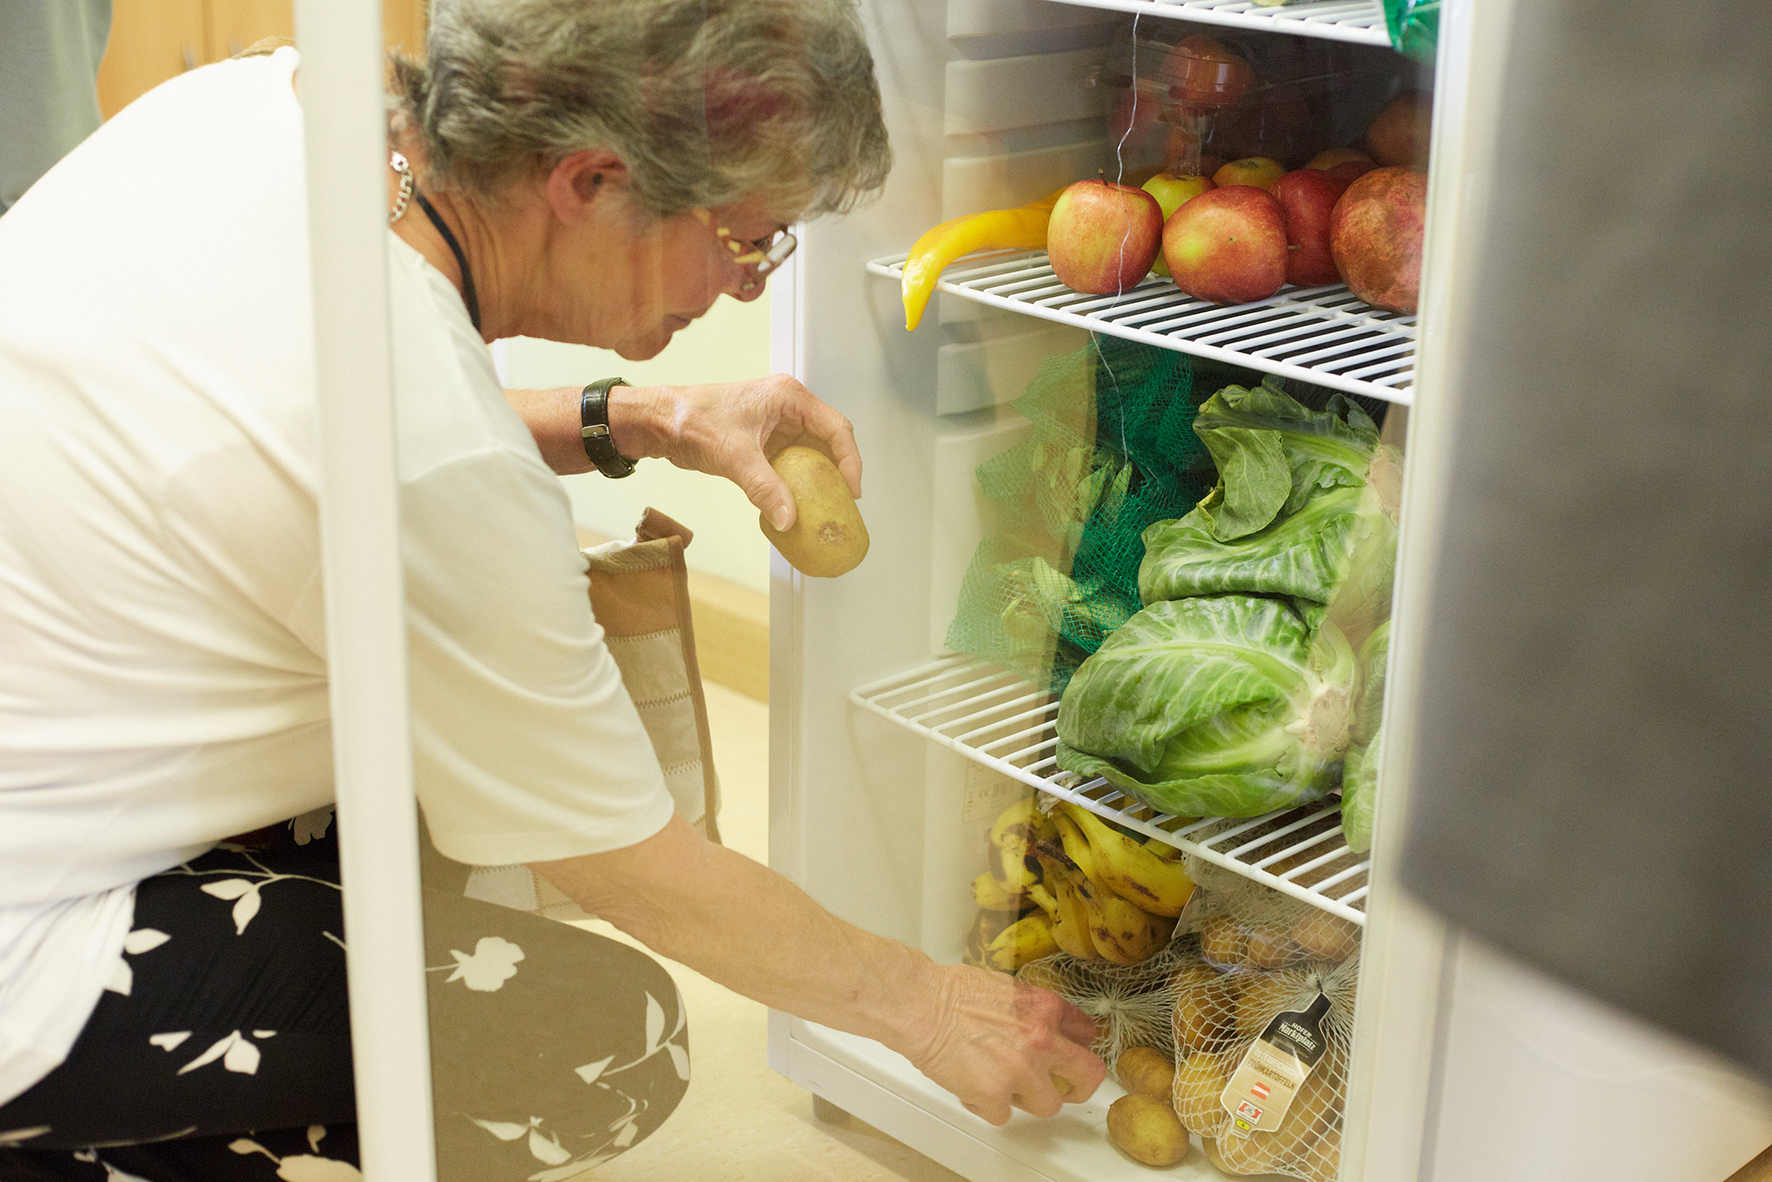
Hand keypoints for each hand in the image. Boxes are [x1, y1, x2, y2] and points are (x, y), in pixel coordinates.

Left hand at [609, 376, 861, 530]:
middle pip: (829, 440)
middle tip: (842, 502)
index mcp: (788, 397)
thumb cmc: (691, 420)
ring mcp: (777, 424)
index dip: (850, 460)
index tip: (851, 490)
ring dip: (819, 479)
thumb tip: (789, 518)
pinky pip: (793, 463)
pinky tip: (798, 503)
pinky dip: (798, 483)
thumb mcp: (734, 456)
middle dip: (838, 471)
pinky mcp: (765, 441)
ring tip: (825, 507)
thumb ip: (765, 488)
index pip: (836, 428)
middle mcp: (788, 407)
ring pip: (812, 453)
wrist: (660, 422)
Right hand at [901, 963, 1105, 1125]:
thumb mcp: (1008, 988)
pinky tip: (973, 1087)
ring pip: (1048, 1105)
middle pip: (1086, 1078)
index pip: (1088, 1034)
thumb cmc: (953, 991)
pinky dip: (988, 1106)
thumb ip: (1035, 1010)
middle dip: (1076, 1086)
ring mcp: (1020, 1071)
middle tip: (1061, 1087)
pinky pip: (1003, 1115)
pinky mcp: (994, 1095)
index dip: (1079, 1049)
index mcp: (1046, 1010)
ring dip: (1027, 1099)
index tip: (1072, 1056)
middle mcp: (1042, 1041)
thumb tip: (1051, 1025)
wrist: (921, 1005)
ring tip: (1003, 1084)